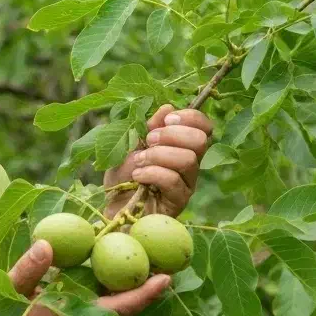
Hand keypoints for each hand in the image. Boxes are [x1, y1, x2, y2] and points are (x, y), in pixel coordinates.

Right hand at [0, 239, 168, 315]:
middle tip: (149, 269)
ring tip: (119, 285)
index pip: (123, 306)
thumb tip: (47, 243)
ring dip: (118, 309)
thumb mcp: (8, 291)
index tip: (168, 275)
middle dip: (138, 295)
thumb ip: (29, 268)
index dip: (148, 292)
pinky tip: (94, 308)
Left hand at [104, 104, 212, 218]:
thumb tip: (167, 108)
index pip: (203, 126)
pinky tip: (138, 176)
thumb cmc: (122, 176)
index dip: (190, 117)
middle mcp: (189, 164)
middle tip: (149, 141)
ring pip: (188, 159)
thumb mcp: (129, 146)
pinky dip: (152, 173)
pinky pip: (174, 180)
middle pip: (200, 140)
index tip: (166, 120)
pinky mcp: (179, 202)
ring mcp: (187, 184)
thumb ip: (147, 127)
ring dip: (158, 155)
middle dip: (172, 135)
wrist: (112, 207)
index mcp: (181, 146)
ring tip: (139, 162)